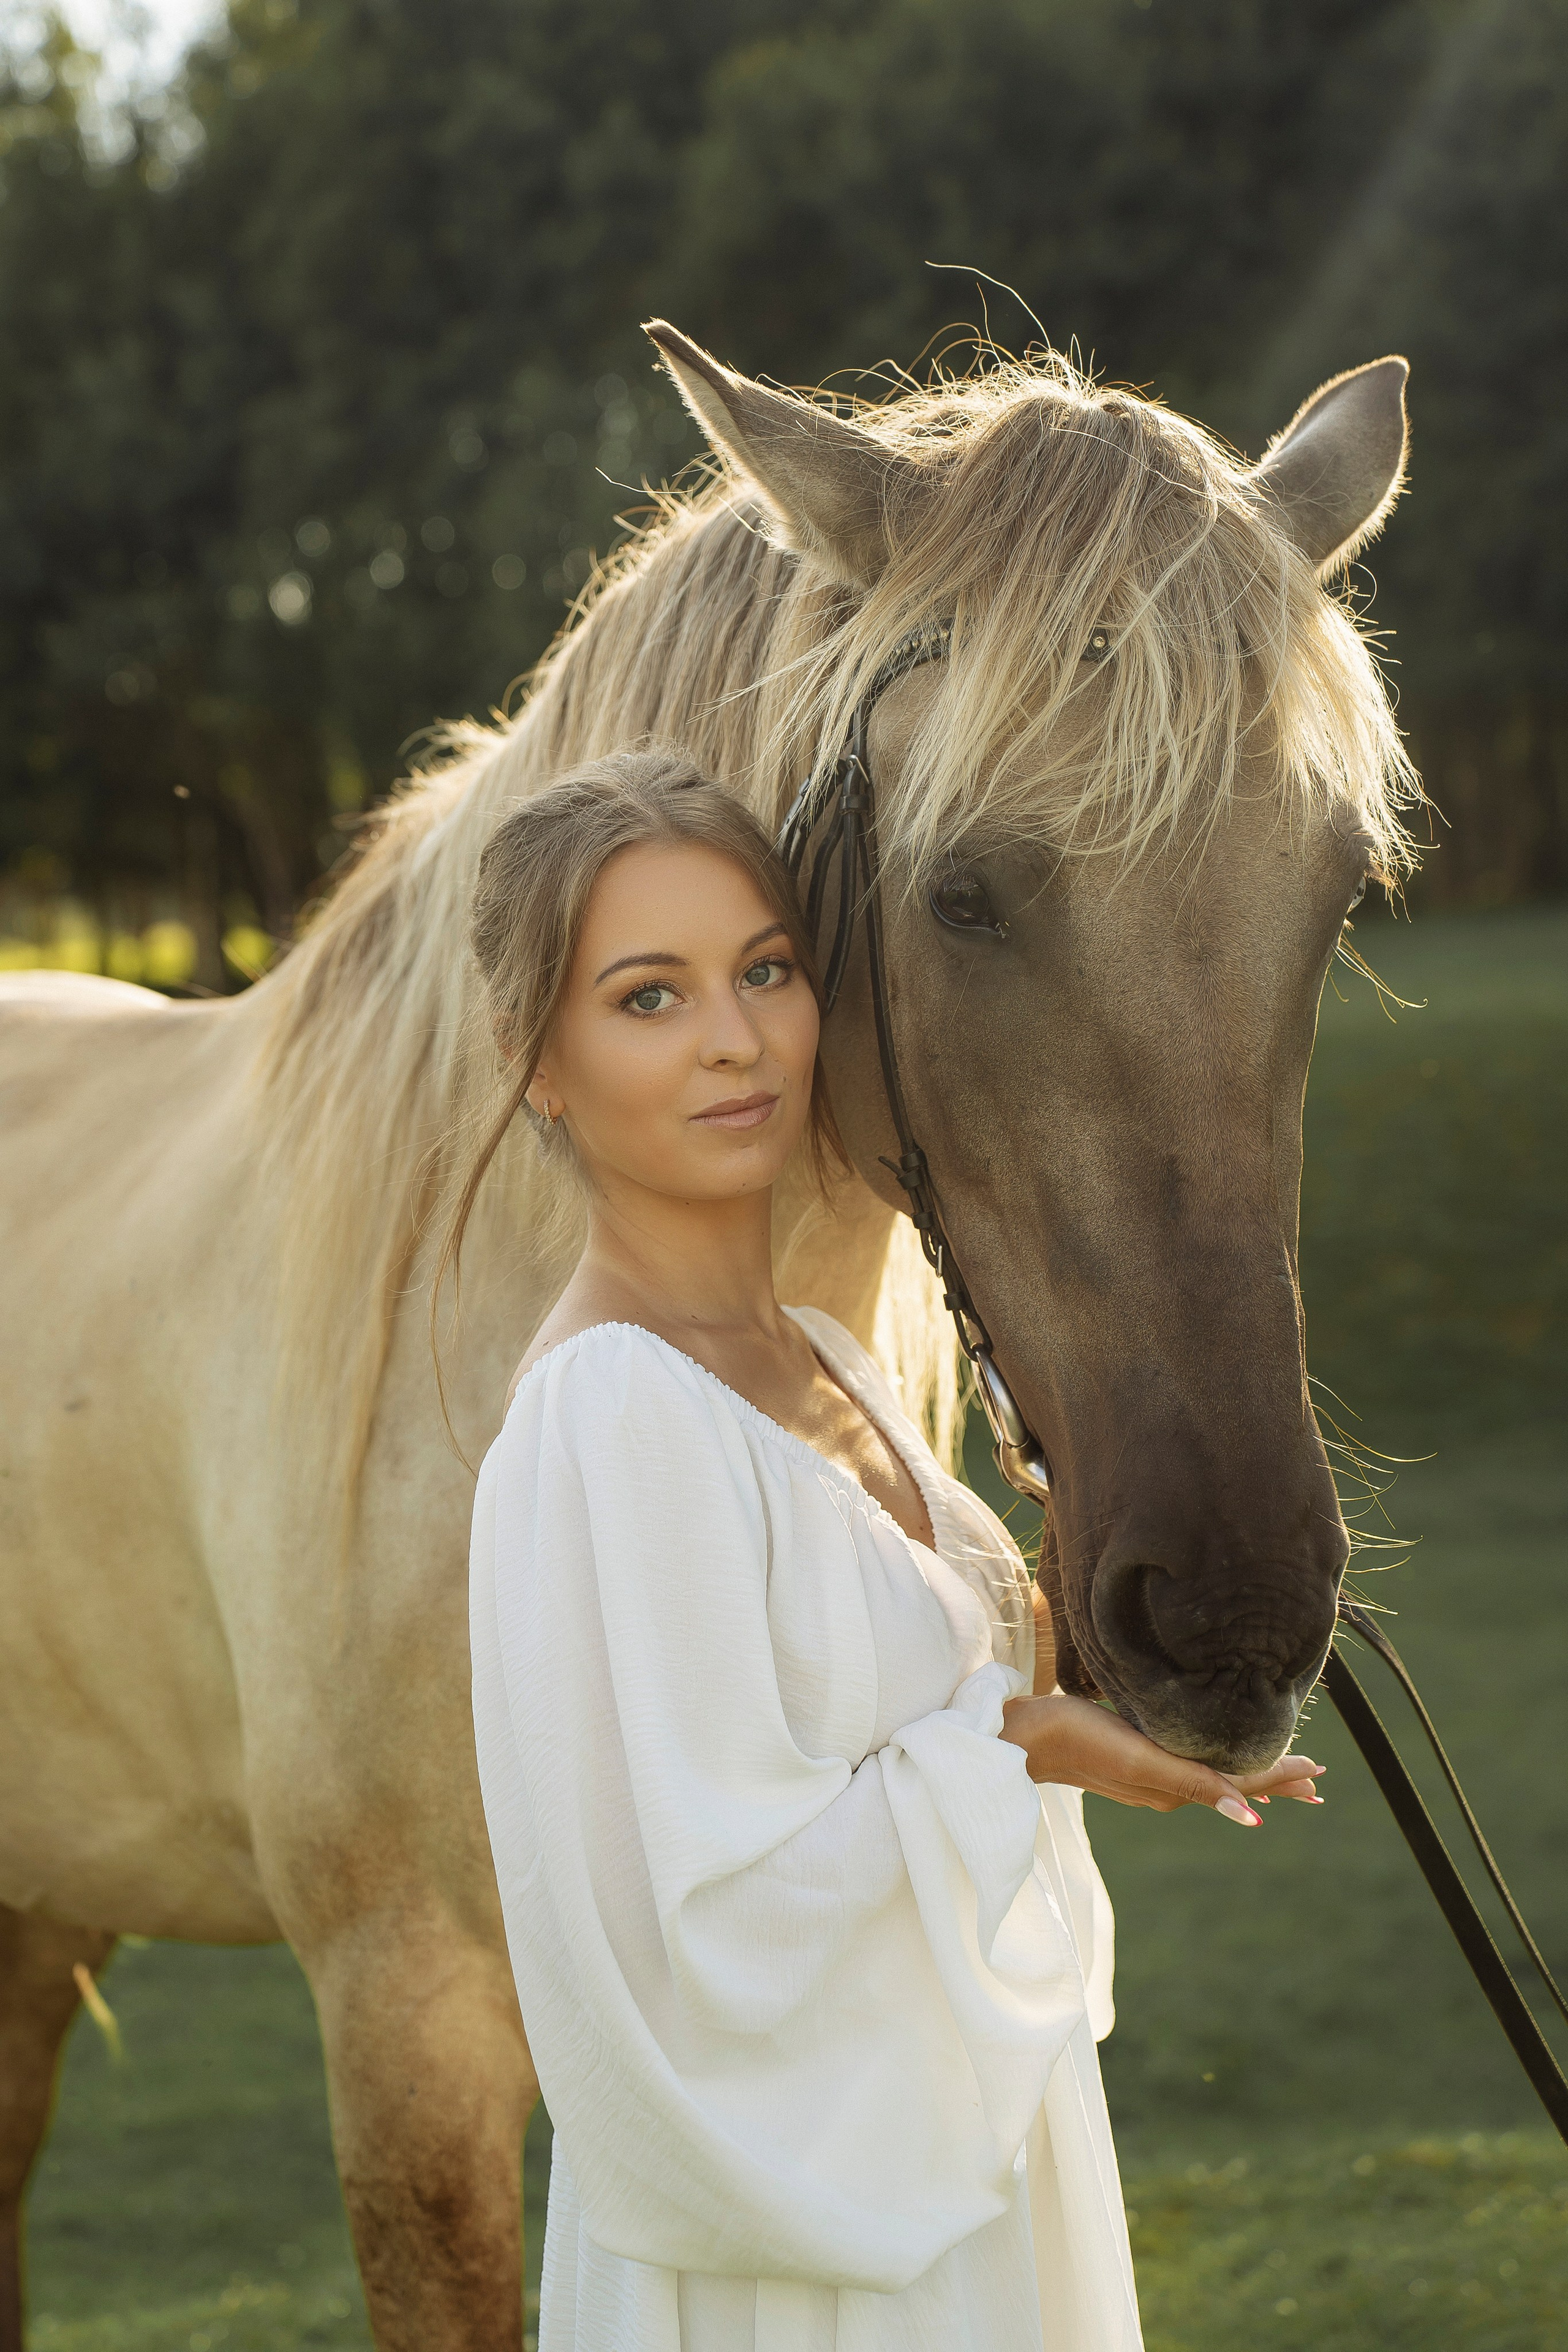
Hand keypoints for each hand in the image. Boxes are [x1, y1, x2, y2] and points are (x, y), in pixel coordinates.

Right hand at [999, 1691, 1323, 1825]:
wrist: (1024, 1738)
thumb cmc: (1081, 1740)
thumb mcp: (1143, 1760)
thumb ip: (1196, 1784)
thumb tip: (1253, 1818)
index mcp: (1176, 1788)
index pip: (1243, 1783)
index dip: (1282, 1775)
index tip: (1319, 1772)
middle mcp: (1168, 1789)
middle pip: (1235, 1783)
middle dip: (1275, 1781)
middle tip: (1315, 1784)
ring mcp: (1149, 1778)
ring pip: (1214, 1775)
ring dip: (1248, 1773)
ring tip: (1279, 1777)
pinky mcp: (1132, 1762)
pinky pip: (1189, 1768)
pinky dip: (1216, 1765)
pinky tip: (1215, 1761)